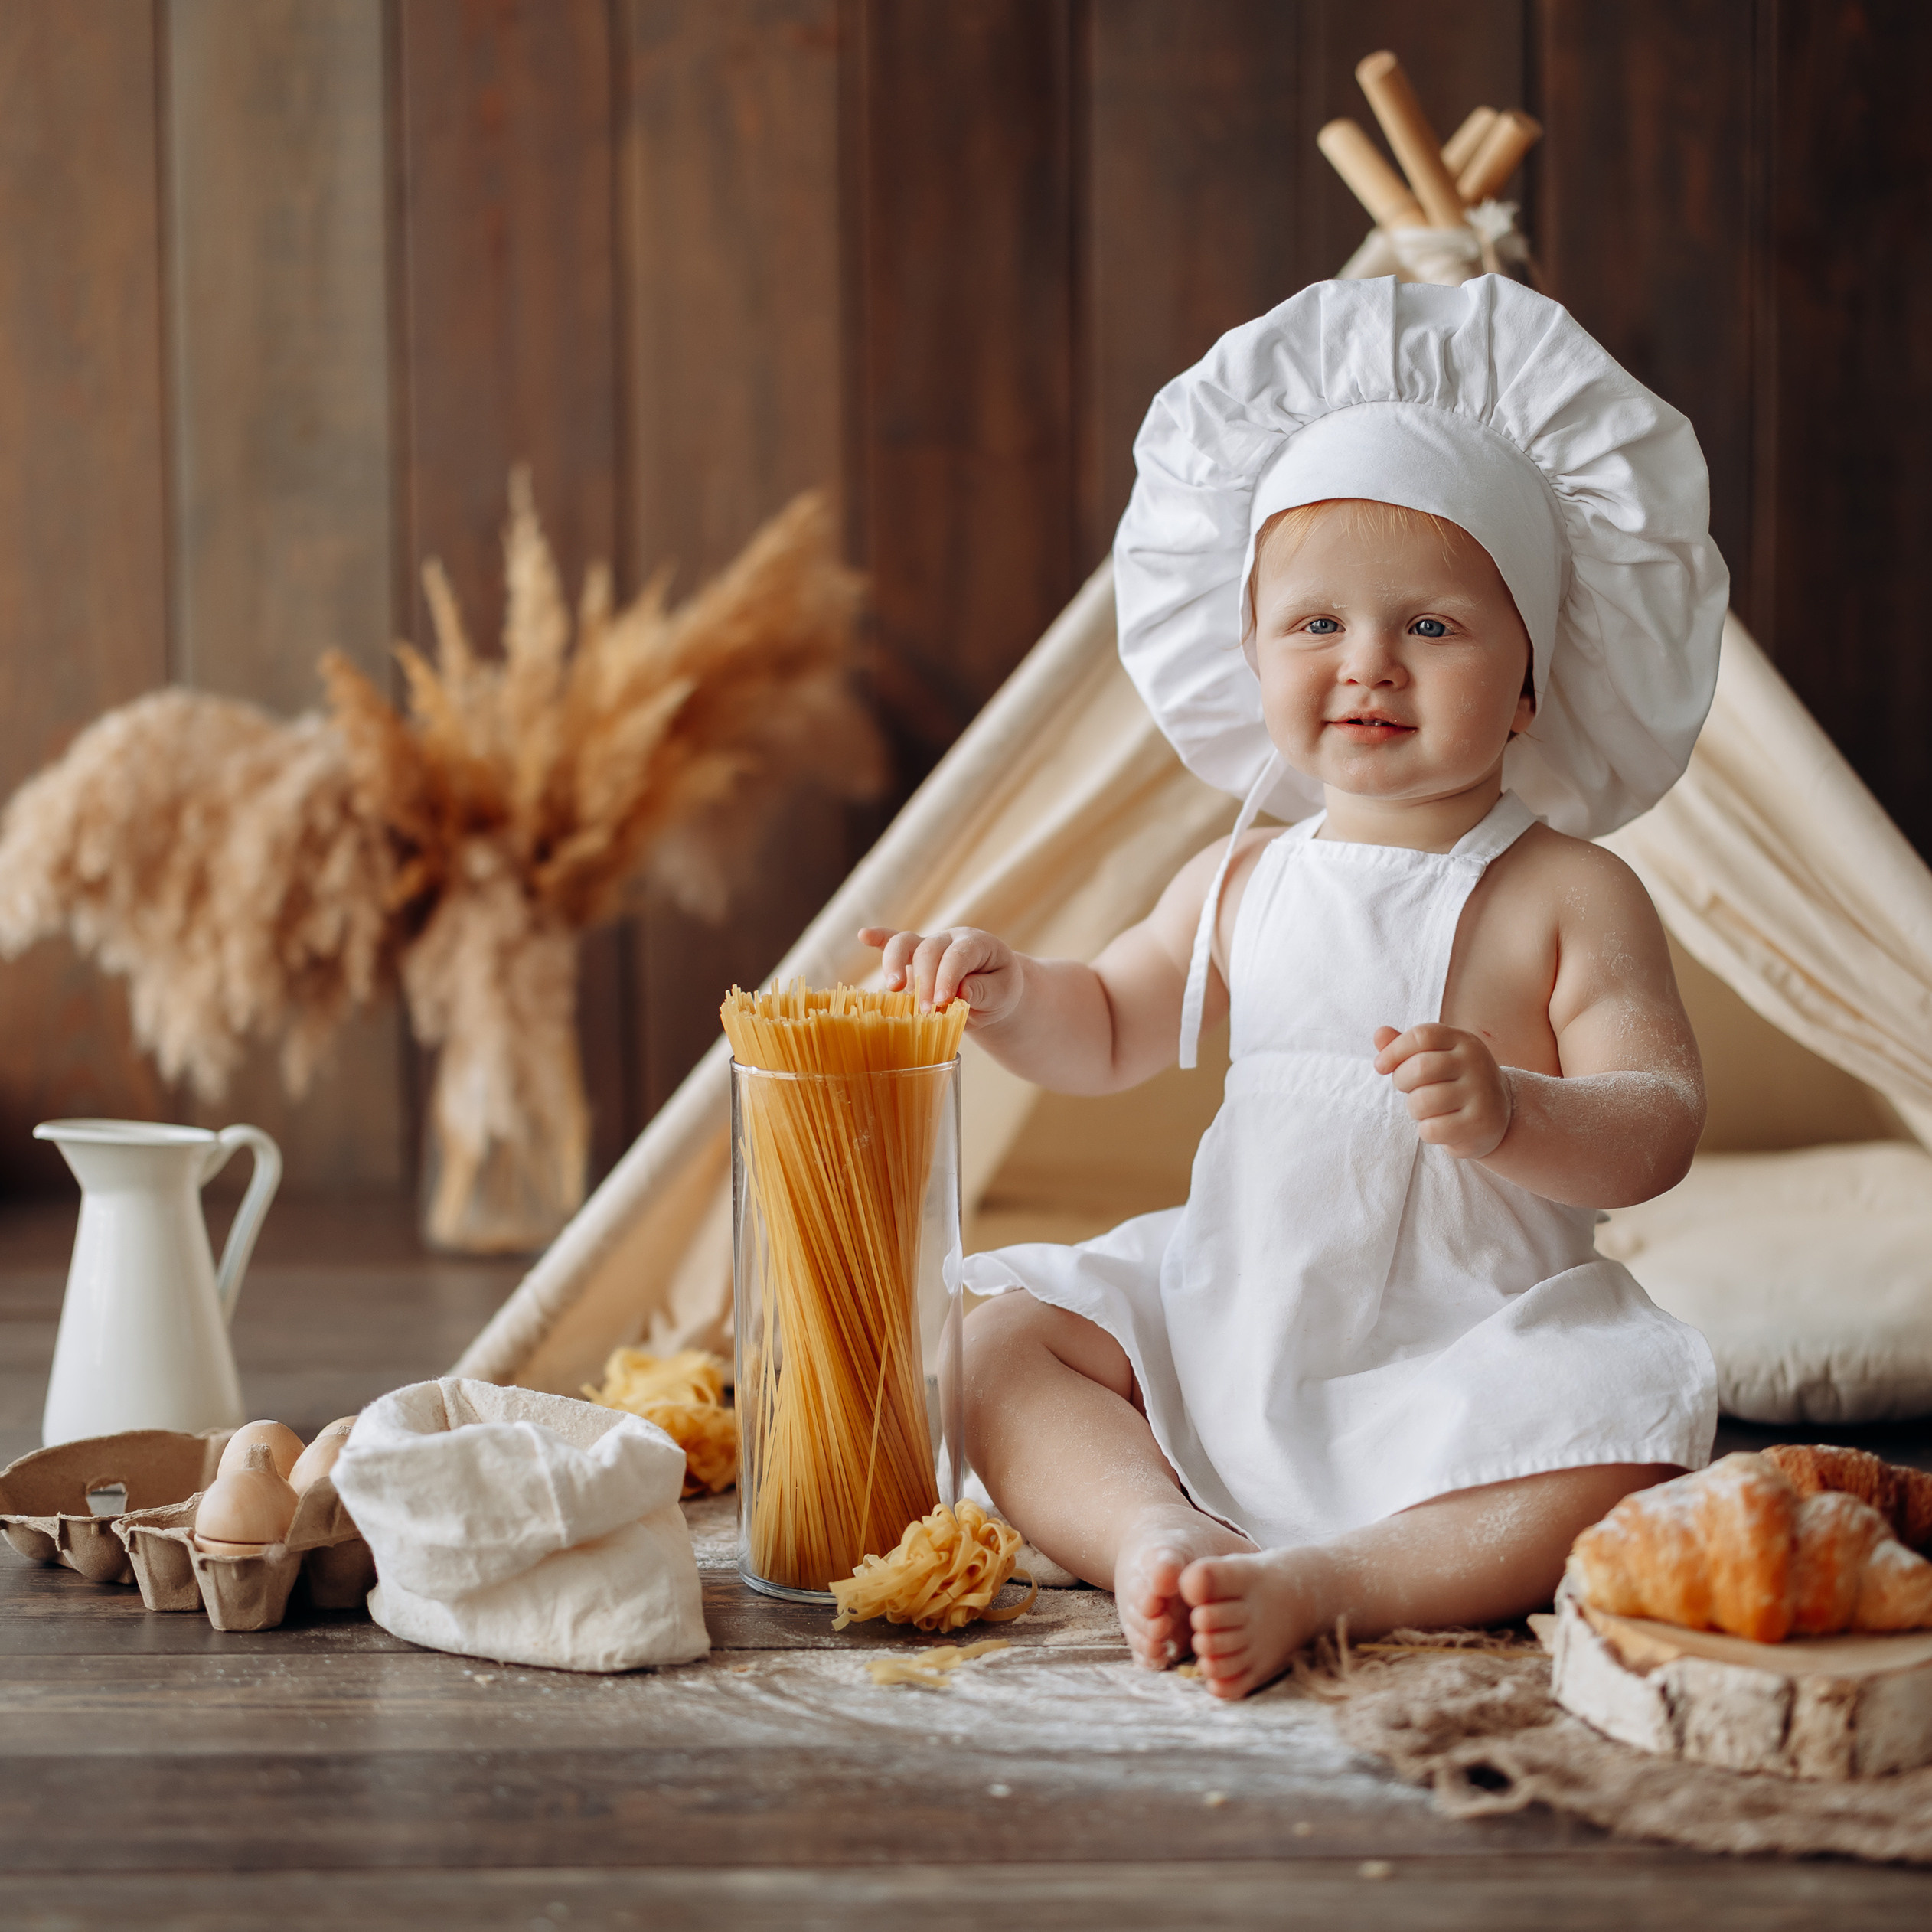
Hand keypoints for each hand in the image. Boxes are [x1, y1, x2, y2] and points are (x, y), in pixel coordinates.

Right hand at [858, 925, 1022, 1025]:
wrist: (993, 988)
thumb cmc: (999, 989)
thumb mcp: (1004, 993)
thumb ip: (986, 991)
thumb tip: (962, 992)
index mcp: (976, 943)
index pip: (958, 956)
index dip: (948, 977)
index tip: (943, 1002)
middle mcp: (949, 938)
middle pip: (929, 950)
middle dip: (925, 981)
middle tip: (926, 1011)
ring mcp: (929, 944)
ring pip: (906, 943)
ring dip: (895, 965)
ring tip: (894, 989)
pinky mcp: (913, 955)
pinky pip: (894, 943)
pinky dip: (879, 939)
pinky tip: (864, 936)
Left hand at [1372, 1023, 1512, 1159]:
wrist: (1498, 1115)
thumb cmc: (1454, 1082)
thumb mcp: (1434, 1057)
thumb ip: (1405, 1046)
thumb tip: (1379, 1034)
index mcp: (1463, 1041)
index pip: (1421, 1036)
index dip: (1394, 1051)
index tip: (1381, 1066)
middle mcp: (1476, 1063)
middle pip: (1419, 1068)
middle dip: (1402, 1082)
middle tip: (1410, 1090)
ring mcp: (1481, 1094)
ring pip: (1422, 1102)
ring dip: (1414, 1109)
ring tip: (1428, 1109)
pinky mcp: (1479, 1124)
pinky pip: (1431, 1129)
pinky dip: (1426, 1130)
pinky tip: (1441, 1126)